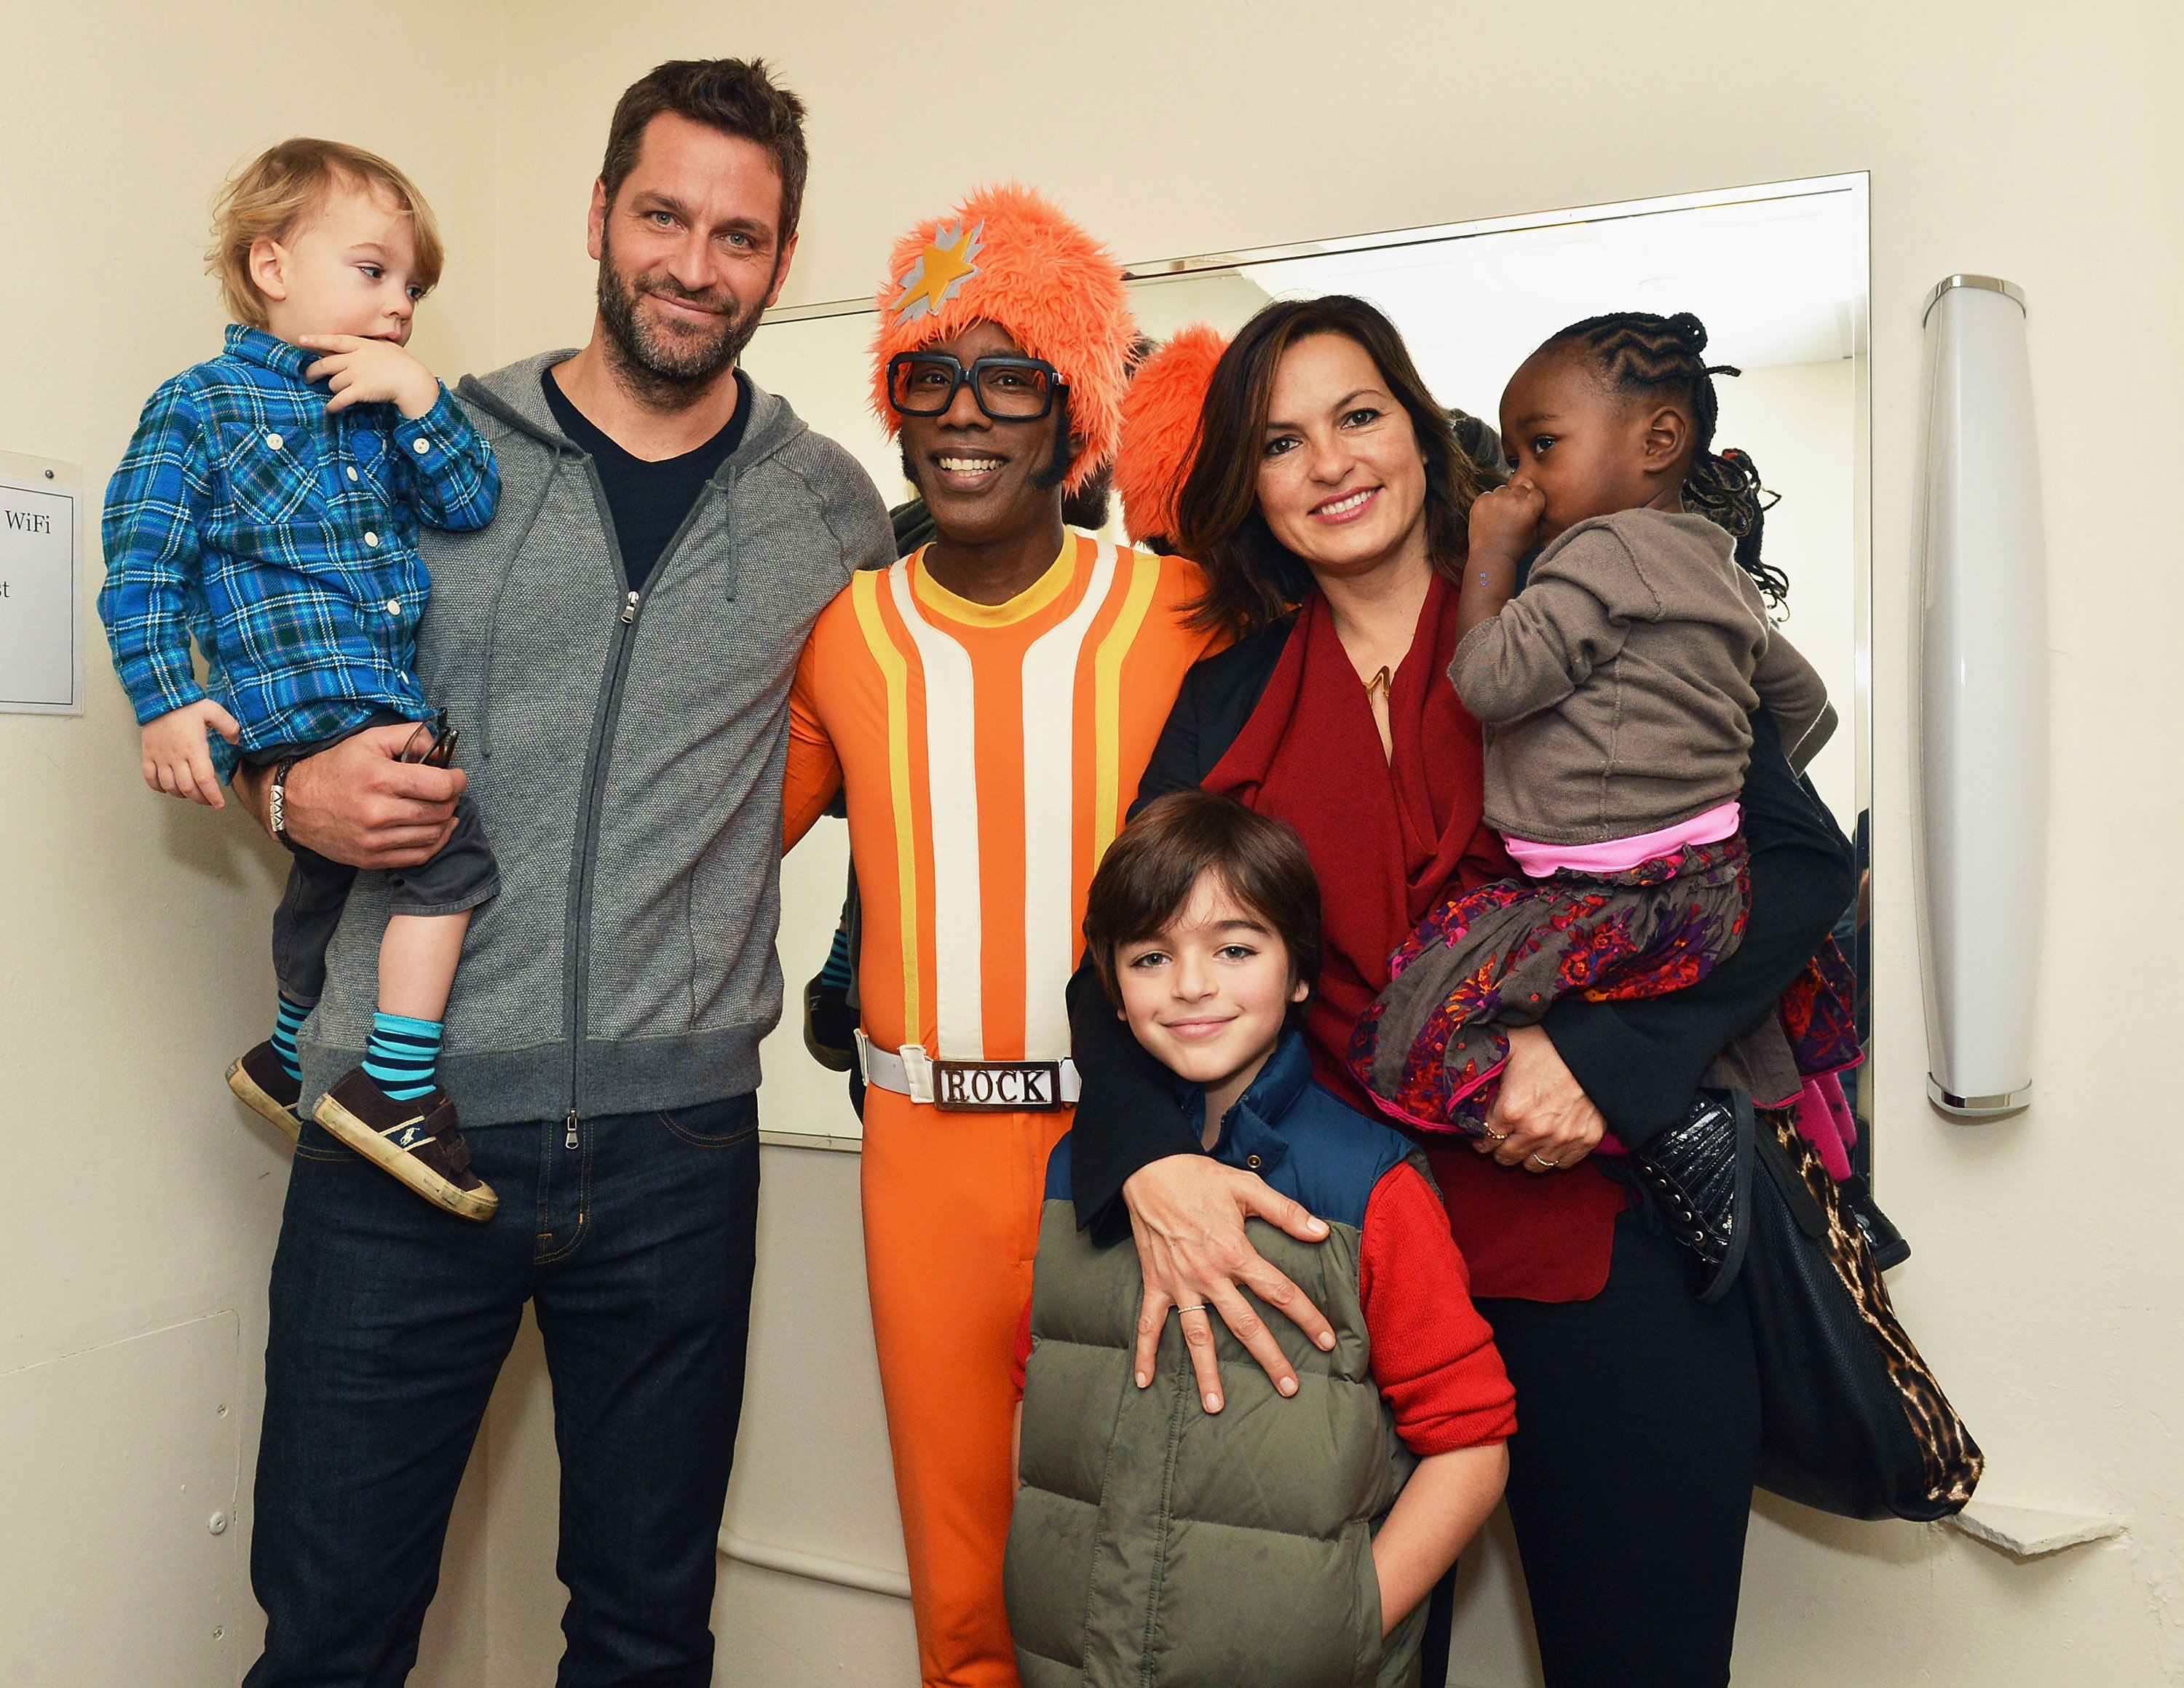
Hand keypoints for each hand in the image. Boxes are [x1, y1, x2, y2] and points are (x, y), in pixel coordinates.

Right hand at [140, 699, 240, 807]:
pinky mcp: (147, 754)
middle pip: (187, 788)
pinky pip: (149, 778)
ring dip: (182, 795)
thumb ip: (229, 726)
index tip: (219, 804)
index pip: (204, 779)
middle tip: (209, 801)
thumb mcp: (213, 710)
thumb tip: (237, 740)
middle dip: (200, 799)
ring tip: (192, 794)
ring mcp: (160, 757)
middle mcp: (176, 756)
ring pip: (169, 786)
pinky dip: (158, 787)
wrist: (158, 696)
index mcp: (193, 747)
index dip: (212, 795)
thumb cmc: (186, 704)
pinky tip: (168, 788)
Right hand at [233, 722, 463, 867]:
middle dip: (451, 798)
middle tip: (445, 790)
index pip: (441, 786)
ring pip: (433, 834)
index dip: (457, 780)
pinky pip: (420, 856)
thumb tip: (442, 748)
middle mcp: (378, 813)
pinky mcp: (371, 859)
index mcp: (379, 779)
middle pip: (441, 811)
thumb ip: (410, 736)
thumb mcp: (369, 739)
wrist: (294, 803)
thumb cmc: (335, 768)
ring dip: (444, 820)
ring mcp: (374, 840)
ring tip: (438, 806)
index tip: (455, 776)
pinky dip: (435, 842)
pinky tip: (435, 828)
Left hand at [297, 335, 440, 418]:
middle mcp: (355, 358)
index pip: (334, 340)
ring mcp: (357, 374)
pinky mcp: (360, 390)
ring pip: (333, 383)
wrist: (413, 381)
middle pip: (325, 364)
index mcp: (362, 345)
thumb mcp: (388, 348)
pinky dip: (333, 405)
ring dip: (333, 390)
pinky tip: (331, 409)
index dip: (316, 340)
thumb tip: (365, 346)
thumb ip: (373, 346)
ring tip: (338, 394)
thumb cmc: (405, 365)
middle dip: (313, 371)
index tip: (301, 340)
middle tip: (308, 377)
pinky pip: (339, 399)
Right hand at [1121, 1154, 1335, 1412]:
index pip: (1280, 1292)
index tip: (1327, 1341)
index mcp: (1235, 1252)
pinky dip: (1145, 1352)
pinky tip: (1144, 1381)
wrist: (1149, 1170)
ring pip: (1197, 1336)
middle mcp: (1209, 1275)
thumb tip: (1321, 1232)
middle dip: (1269, 1358)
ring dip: (1207, 1372)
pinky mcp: (1155, 1283)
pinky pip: (1149, 1323)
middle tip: (1289, 1388)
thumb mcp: (1247, 1187)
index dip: (1307, 1317)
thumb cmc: (1200, 1177)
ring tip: (1216, 1406)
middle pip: (1245, 1325)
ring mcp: (1179, 1284)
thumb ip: (1285, 1211)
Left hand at [1467, 476, 1544, 560]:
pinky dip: (1488, 503)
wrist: (1491, 556)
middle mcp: (1514, 499)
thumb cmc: (1513, 549)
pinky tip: (1489, 516)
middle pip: (1520, 488)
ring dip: (1503, 498)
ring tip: (1500, 514)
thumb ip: (1535, 515)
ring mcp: (1496, 499)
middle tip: (1513, 512)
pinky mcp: (1481, 501)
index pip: (1536, 492)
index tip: (1527, 507)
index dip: (1531, 500)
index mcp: (1530, 506)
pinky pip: (1487, 495)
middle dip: (1518, 497)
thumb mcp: (1534, 533)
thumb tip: (1534, 503)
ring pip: (1503, 489)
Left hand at [1475, 1023, 1604, 1173]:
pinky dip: (1553, 1157)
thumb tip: (1459, 1066)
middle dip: (1498, 1148)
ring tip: (1523, 1142)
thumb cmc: (1550, 1043)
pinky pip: (1562, 1164)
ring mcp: (1563, 1138)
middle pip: (1505, 1157)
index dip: (1477, 1137)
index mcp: (1511, 1109)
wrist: (1596, 1046)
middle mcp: (1535, 1130)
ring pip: (1533, 1166)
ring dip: (1524, 1155)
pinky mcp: (1586, 1140)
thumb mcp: (1508, 1044)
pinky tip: (1547, 1142)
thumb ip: (1482, 1060)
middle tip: (1499, 1138)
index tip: (1478, 1133)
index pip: (1484, 1139)